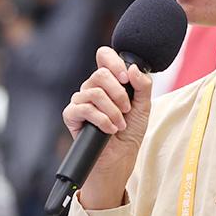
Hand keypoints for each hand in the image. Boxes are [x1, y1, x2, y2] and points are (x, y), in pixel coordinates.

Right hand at [62, 46, 152, 208]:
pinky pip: (83, 108)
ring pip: (94, 92)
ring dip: (112, 111)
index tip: (126, 78)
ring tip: (119, 124)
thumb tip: (132, 68)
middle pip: (101, 74)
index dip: (114, 61)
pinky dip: (101, 120)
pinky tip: (109, 129)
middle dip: (119, 93)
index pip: (104, 55)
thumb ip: (142, 85)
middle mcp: (93, 87)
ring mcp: (81, 101)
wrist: (119, 159)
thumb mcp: (144, 107)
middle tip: (127, 109)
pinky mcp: (71, 116)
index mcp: (109, 81)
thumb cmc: (130, 132)